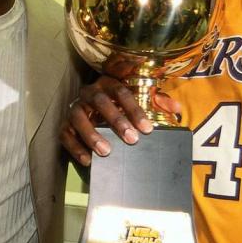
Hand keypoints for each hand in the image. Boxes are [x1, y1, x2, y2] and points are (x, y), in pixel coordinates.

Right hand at [60, 76, 179, 165]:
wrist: (92, 106)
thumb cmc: (120, 104)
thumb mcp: (139, 99)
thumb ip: (157, 102)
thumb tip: (176, 109)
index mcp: (108, 83)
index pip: (121, 91)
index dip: (134, 109)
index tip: (148, 129)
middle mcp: (89, 92)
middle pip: (100, 101)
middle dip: (116, 120)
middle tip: (131, 140)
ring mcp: (75, 108)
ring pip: (78, 117)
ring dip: (92, 134)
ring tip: (106, 151)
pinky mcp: (65, 124)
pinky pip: (65, 135)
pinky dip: (75, 147)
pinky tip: (88, 160)